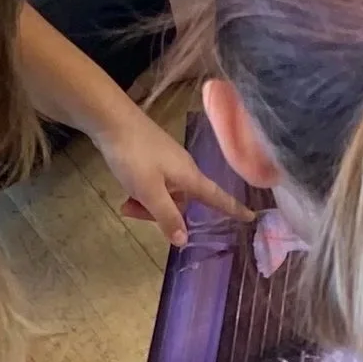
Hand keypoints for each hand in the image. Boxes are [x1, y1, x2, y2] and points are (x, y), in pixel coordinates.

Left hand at [97, 101, 252, 247]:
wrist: (112, 120)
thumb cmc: (134, 156)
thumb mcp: (149, 191)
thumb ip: (167, 216)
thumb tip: (185, 241)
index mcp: (190, 177)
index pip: (217, 197)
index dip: (233, 208)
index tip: (251, 217)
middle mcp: (184, 169)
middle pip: (182, 202)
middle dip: (161, 214)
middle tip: (133, 211)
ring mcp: (168, 162)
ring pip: (165, 194)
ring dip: (147, 204)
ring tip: (125, 203)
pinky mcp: (153, 157)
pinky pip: (155, 184)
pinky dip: (142, 192)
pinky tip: (125, 192)